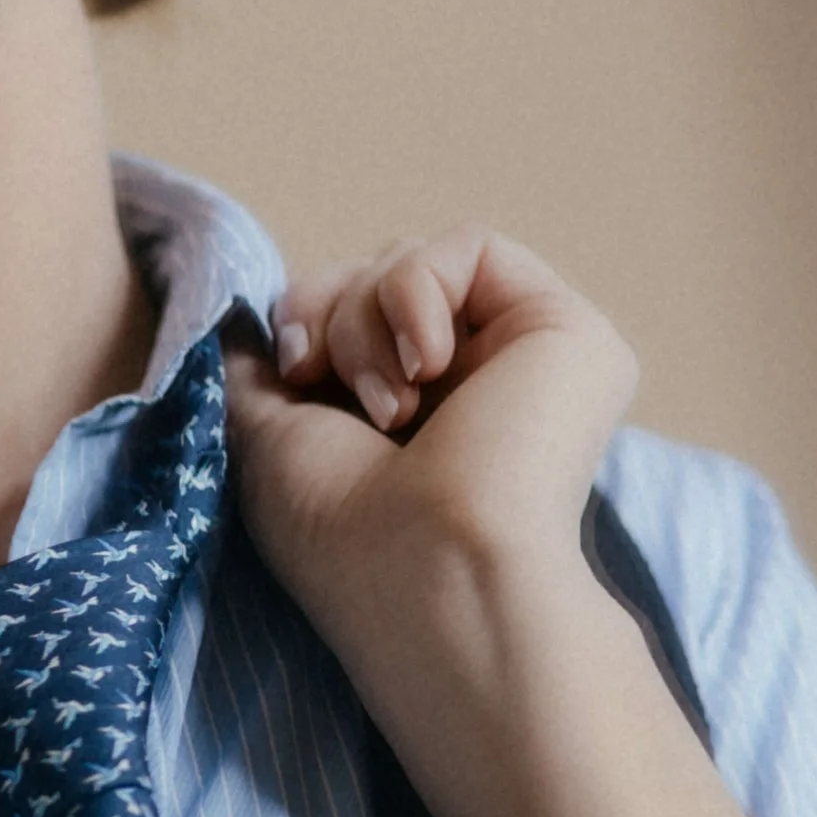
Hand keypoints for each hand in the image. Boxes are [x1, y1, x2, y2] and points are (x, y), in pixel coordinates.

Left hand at [224, 227, 638, 703]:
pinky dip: (417, 291)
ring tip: (391, 406)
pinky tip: (428, 365)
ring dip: (366, 319)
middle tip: (332, 385)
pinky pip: (471, 245)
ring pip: (413, 261)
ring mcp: (524, 361)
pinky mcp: (569, 333)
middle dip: (331, 315)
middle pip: (374, 277)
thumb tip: (248, 321)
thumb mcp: (271, 439)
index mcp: (410, 417)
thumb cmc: (342, 532)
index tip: (293, 369)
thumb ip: (261, 372)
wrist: (431, 571)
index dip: (304, 315)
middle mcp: (472, 387)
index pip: (346, 311)